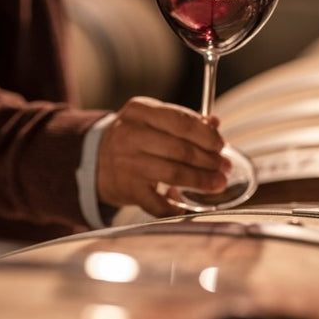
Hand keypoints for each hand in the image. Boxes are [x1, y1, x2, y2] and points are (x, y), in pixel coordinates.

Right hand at [97, 97, 228, 217]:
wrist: (93, 160)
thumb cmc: (132, 138)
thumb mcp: (150, 119)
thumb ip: (182, 121)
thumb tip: (214, 124)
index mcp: (138, 112)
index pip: (181, 121)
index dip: (207, 135)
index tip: (221, 145)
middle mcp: (129, 135)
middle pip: (181, 149)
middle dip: (209, 160)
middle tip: (224, 167)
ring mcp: (127, 163)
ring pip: (174, 174)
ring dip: (201, 181)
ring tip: (217, 183)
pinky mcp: (126, 189)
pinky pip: (158, 202)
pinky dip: (176, 206)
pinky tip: (186, 203)